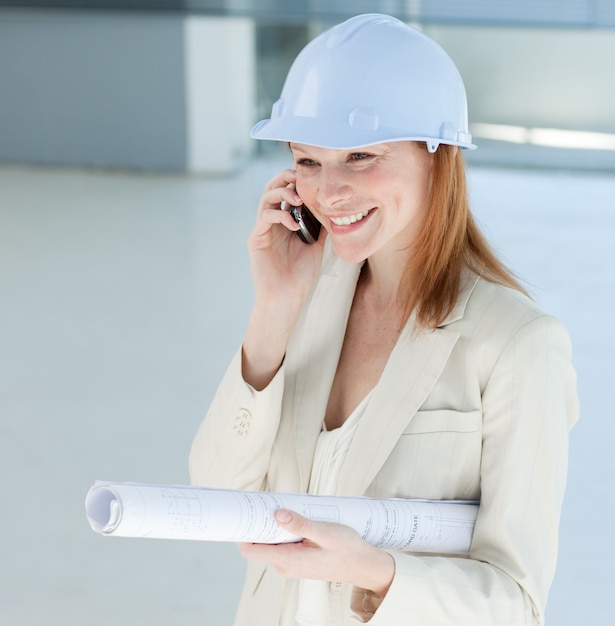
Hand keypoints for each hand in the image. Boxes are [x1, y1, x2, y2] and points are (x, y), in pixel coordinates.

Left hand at [238, 509, 394, 597]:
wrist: (363, 565)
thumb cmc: (347, 549)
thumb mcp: (325, 532)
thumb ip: (300, 524)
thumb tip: (277, 514)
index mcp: (288, 560)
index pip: (251, 549)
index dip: (242, 531)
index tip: (242, 512)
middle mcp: (285, 566)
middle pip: (258, 544)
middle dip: (257, 523)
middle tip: (262, 502)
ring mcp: (291, 565)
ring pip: (270, 544)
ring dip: (271, 526)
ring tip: (278, 506)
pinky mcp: (298, 561)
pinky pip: (281, 545)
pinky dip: (281, 531)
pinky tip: (291, 518)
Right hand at [248, 169, 325, 306]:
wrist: (287, 298)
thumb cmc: (300, 276)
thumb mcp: (316, 245)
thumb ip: (320, 225)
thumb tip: (331, 208)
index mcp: (285, 222)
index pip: (287, 192)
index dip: (296, 181)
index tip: (312, 177)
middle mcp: (272, 222)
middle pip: (272, 188)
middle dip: (285, 178)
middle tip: (300, 177)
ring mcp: (262, 229)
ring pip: (266, 198)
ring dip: (283, 193)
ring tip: (298, 199)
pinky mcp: (255, 239)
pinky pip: (265, 217)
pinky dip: (280, 215)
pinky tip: (294, 225)